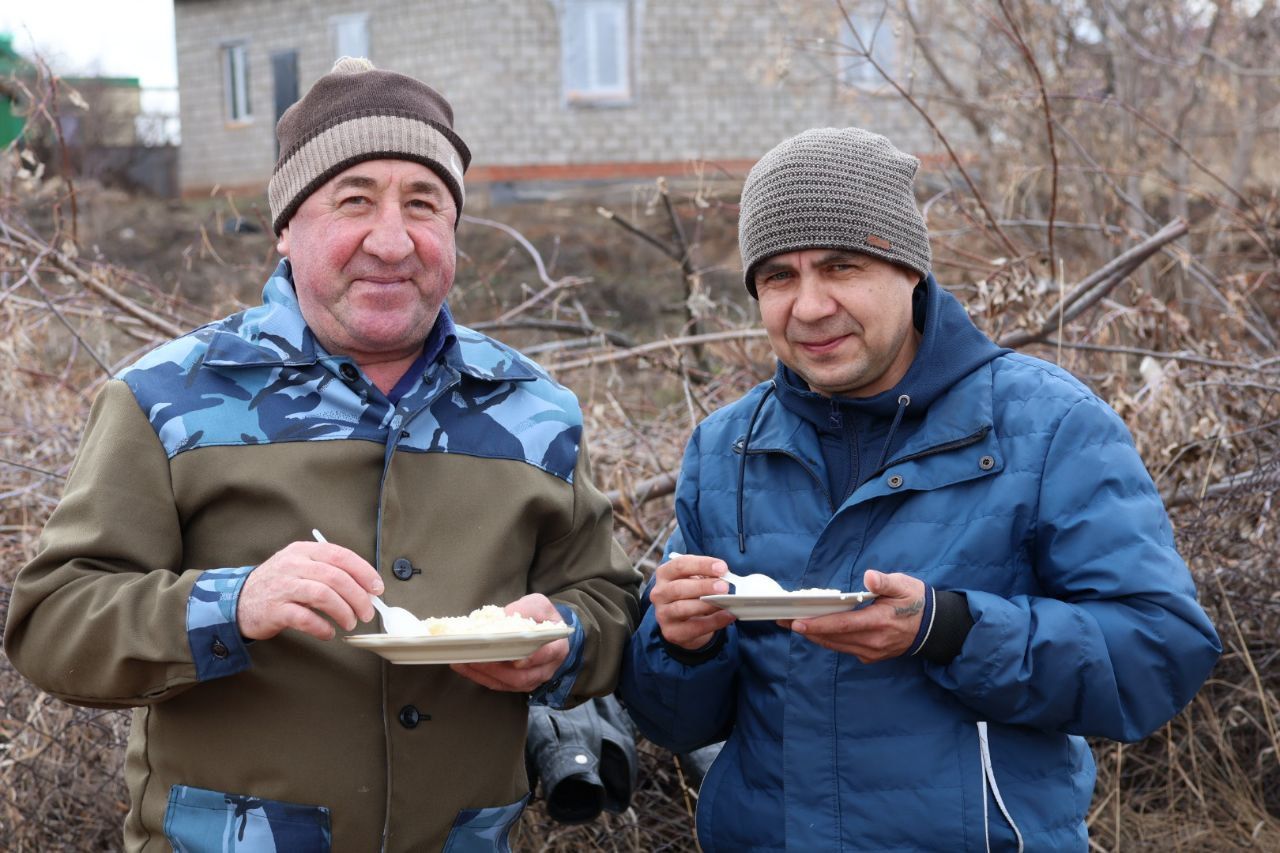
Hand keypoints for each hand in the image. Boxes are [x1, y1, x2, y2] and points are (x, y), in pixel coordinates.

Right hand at [237, 541, 381, 640]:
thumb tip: (366, 588)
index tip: (377, 588)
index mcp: (303, 551)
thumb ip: (329, 572)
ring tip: (350, 623)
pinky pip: (305, 618)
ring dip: (343, 611)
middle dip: (358, 596)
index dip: (364, 572)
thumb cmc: (278, 586)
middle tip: (366, 612)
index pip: (341, 555)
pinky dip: (322, 628)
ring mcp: (282, 587)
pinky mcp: (274, 610)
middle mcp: (293, 565)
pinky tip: (328, 633)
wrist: (237, 602)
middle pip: (336, 577)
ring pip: (323, 595)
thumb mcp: (300, 567)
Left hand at [451, 594, 569, 692]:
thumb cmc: (544, 619)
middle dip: (497, 669)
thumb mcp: (540, 605)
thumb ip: (527, 608)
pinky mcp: (515, 684)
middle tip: (477, 658)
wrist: (547, 634)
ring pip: (507, 683)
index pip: (546, 656)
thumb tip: (505, 615)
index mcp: (556, 648)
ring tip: (463, 661)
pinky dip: (479, 677)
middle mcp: (545, 669)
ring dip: (483, 674)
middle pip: (522, 677)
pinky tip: (463, 666)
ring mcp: (531, 680)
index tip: (515, 660)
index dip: (531, 659)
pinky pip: (497, 685)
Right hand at [650, 553, 735, 650]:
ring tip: (726, 602)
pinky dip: (714, 621)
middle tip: (724, 586)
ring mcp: (663, 614)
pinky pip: (694, 627)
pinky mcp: (671, 632)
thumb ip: (708, 577)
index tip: (722, 567)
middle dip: (703, 586)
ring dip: (706, 605)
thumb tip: (726, 579)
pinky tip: (728, 615)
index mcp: (665, 574)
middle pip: (678, 587)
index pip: (680, 565)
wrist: (685, 623)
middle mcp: (659, 593)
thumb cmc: (692, 594)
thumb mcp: (696, 580)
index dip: (701, 565)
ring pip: (682, 608)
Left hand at [784, 570, 925, 662]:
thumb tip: (869, 577)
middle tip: (783, 621)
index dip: (819, 625)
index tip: (797, 623)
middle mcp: (874, 641)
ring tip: (792, 626)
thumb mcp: (904, 585)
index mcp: (880, 621)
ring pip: (837, 646)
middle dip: (807, 630)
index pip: (843, 625)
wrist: (934, 628)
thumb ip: (885, 582)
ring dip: (815, 637)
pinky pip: (845, 649)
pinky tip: (817, 631)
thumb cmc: (916, 601)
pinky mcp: (872, 656)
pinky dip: (829, 641)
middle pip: (834, 638)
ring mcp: (873, 652)